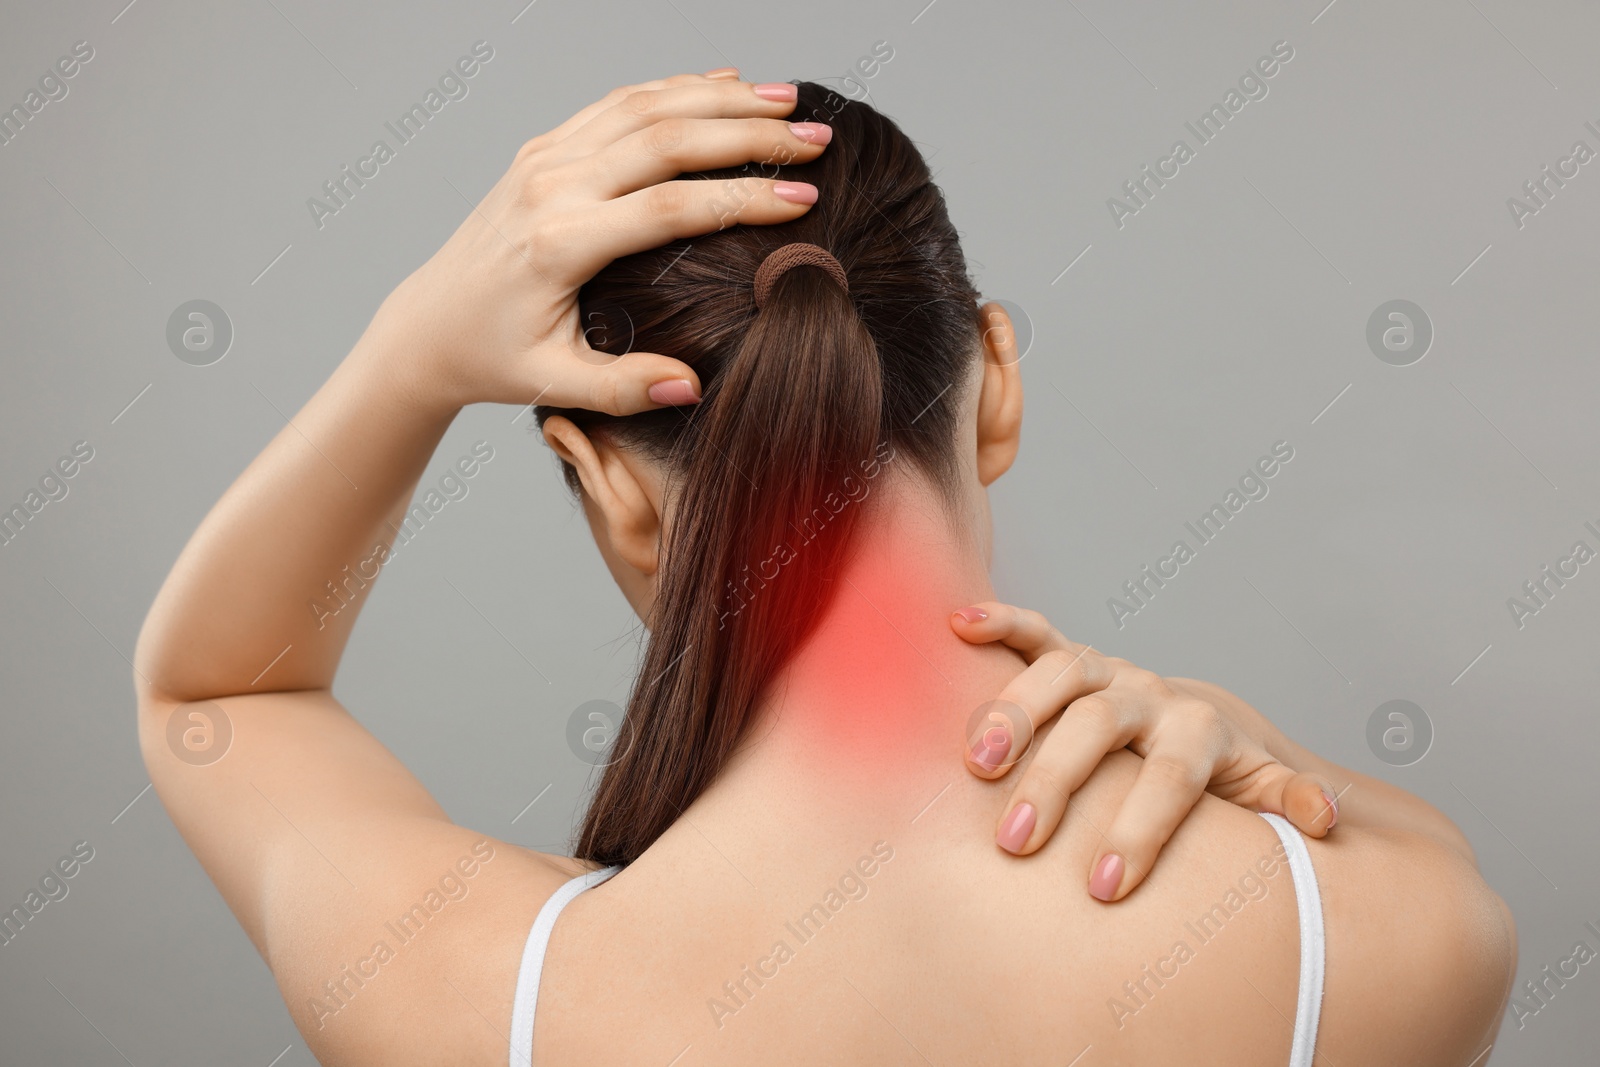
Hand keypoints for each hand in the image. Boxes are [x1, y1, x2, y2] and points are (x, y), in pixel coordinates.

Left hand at [369, 69, 830, 414]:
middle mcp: (552, 186)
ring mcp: (546, 159)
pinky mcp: (545, 149)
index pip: (671, 208)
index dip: (743, 199)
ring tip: (787, 102)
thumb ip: (624, 388)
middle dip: (750, 134)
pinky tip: (725, 85)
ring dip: (720, 99)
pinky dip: (676, 89)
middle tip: (817, 140)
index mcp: (559, 242)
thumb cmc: (493, 359)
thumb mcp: (555, 385)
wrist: (428, 325)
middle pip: (667, 140)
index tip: (804, 197)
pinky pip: (619, 105)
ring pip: (646, 107)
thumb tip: (692, 387)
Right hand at [951, 602, 1338, 901]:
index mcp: (1198, 729)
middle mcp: (1149, 692)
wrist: (1194, 720)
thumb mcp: (1259, 789)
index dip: (1141, 828)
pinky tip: (958, 623)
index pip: (1172, 776)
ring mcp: (1106, 669)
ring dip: (1013, 714)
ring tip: (974, 765)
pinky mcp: (1067, 654)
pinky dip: (999, 619)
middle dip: (1057, 780)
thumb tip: (1325, 819)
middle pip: (1101, 723)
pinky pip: (1033, 628)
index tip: (1104, 888)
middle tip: (1016, 840)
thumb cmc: (1217, 774)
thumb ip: (1285, 802)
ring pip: (1058, 673)